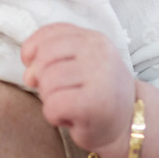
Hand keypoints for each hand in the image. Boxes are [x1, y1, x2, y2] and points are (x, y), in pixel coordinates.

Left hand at [22, 23, 135, 156]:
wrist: (129, 124)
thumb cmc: (98, 94)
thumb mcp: (80, 64)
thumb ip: (53, 56)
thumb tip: (29, 73)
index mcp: (93, 38)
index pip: (50, 33)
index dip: (33, 50)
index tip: (36, 68)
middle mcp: (98, 52)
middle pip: (44, 57)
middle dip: (42, 78)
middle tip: (59, 92)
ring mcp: (99, 76)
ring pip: (47, 81)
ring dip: (49, 98)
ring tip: (68, 105)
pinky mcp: (94, 103)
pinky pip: (53, 105)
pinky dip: (54, 115)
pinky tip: (69, 117)